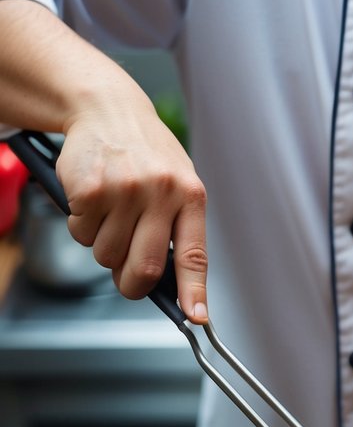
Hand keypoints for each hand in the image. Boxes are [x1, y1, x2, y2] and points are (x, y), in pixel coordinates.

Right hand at [57, 94, 207, 320]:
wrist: (107, 108)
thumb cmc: (147, 153)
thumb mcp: (177, 182)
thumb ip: (176, 228)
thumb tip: (171, 284)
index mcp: (190, 195)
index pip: (194, 255)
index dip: (194, 291)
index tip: (197, 318)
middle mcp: (160, 192)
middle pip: (145, 268)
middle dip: (133, 285)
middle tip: (127, 279)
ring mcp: (123, 191)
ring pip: (108, 255)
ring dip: (104, 248)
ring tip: (111, 215)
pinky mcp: (89, 189)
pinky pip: (81, 233)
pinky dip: (82, 226)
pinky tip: (92, 199)